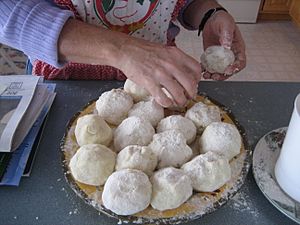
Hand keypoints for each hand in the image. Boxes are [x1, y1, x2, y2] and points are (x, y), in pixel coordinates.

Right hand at [58, 19, 200, 106]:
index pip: (196, 68)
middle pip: (190, 84)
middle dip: (191, 94)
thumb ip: (175, 60)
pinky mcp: (149, 82)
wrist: (125, 50)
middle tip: (188, 97)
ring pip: (178, 93)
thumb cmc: (143, 51)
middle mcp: (170, 64)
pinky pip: (163, 98)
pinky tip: (166, 103)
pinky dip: (167, 103)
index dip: (198, 79)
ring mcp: (160, 73)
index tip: (194, 84)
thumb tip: (183, 74)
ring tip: (178, 103)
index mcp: (175, 54)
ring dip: (180, 101)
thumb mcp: (164, 50)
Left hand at [201, 11, 245, 79]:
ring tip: (206, 75)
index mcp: (238, 48)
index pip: (241, 62)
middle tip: (215, 76)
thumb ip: (227, 35)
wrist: (211, 20)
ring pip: (219, 71)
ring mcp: (220, 57)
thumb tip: (227, 46)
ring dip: (213, 75)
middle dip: (222, 75)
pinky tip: (201, 70)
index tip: (228, 70)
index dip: (235, 68)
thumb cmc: (222, 20)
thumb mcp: (226, 25)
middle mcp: (230, 55)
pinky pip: (210, 66)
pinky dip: (206, 70)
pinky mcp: (212, 58)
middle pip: (229, 70)